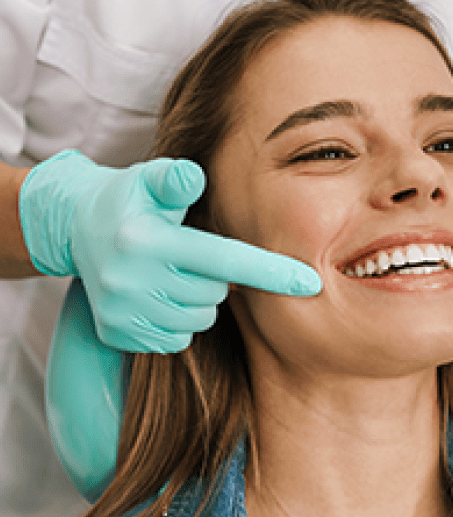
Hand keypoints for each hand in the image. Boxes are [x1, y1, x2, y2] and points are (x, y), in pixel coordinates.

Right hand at [19, 151, 321, 352]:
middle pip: (214, 294)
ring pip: (198, 320)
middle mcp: (131, 282)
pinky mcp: (118, 335)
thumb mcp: (148, 179)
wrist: (76, 229)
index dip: (270, 272)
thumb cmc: (129, 200)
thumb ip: (175, 179)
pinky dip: (177, 320)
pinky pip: (175, 339)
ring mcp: (123, 313)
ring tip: (172, 272)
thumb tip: (195, 176)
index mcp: (146, 241)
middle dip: (215, 277)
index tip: (311, 284)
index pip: (223, 260)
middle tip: (190, 254)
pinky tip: (158, 295)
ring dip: (197, 300)